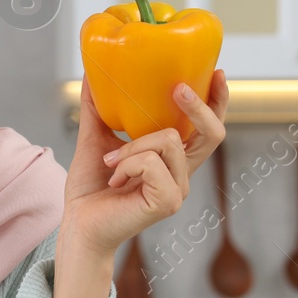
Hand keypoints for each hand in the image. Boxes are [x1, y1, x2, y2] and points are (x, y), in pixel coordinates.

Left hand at [50, 71, 227, 297]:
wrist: (78, 225)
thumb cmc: (90, 189)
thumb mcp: (94, 139)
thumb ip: (98, 109)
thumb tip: (92, 74)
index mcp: (172, 160)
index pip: (207, 128)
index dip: (218, 102)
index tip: (216, 72)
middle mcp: (182, 174)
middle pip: (212, 133)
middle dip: (199, 105)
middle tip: (177, 88)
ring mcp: (178, 189)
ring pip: (169, 141)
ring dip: (133, 145)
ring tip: (112, 163)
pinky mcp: (168, 201)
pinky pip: (152, 162)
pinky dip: (128, 163)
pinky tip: (115, 180)